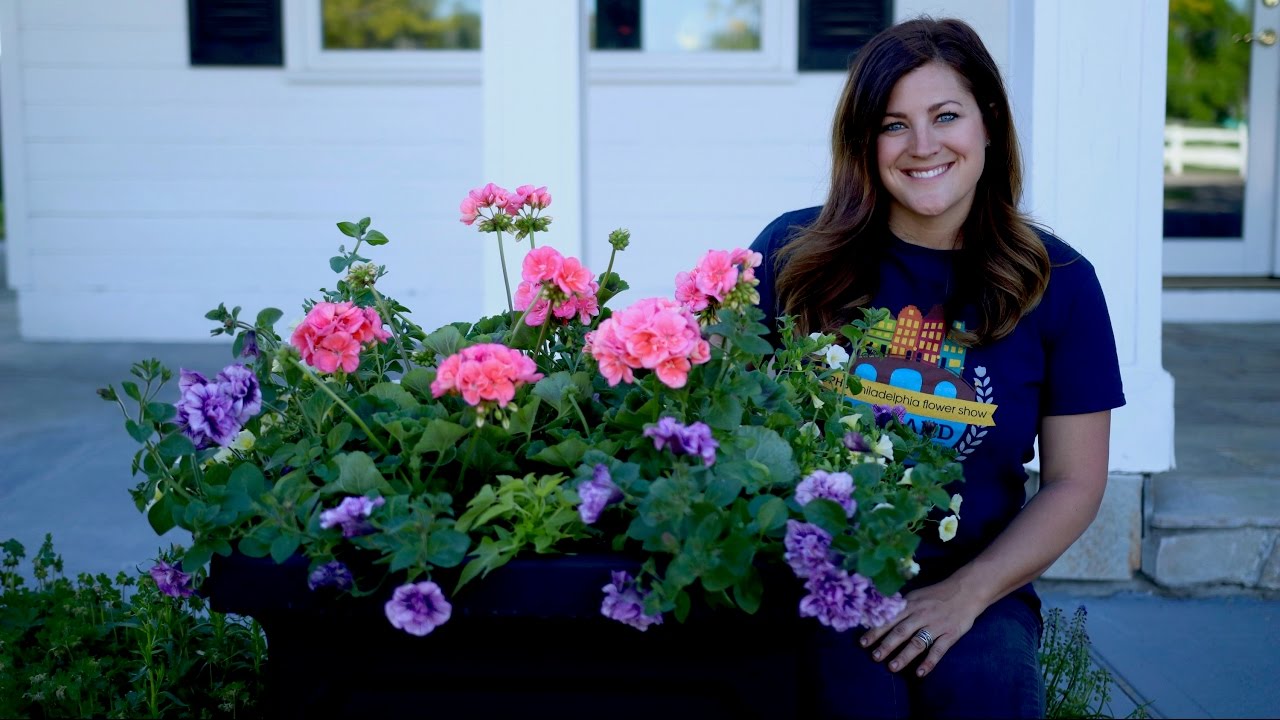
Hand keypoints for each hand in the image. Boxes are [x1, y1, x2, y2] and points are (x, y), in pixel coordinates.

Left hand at [858, 577, 988, 676]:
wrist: (966, 591)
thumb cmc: (937, 595)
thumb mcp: (916, 596)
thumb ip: (900, 607)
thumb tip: (879, 617)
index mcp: (910, 605)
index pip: (889, 619)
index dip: (875, 631)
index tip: (863, 643)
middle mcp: (921, 615)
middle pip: (901, 631)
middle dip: (886, 645)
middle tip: (875, 657)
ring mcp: (936, 625)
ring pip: (917, 642)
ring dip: (904, 656)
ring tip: (892, 667)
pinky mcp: (950, 634)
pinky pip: (938, 650)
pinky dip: (929, 662)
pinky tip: (920, 673)